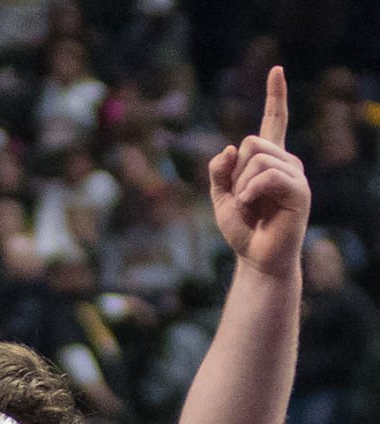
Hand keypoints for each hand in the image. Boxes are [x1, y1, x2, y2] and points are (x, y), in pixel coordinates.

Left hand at [208, 66, 309, 277]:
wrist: (257, 259)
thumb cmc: (243, 230)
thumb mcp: (220, 199)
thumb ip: (218, 172)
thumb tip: (229, 149)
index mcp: (269, 160)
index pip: (274, 121)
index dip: (275, 96)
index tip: (276, 70)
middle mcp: (286, 162)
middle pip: (252, 142)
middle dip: (236, 172)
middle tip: (242, 199)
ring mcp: (294, 175)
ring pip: (257, 158)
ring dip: (242, 185)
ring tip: (249, 206)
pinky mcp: (298, 191)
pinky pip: (267, 176)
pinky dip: (251, 191)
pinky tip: (252, 205)